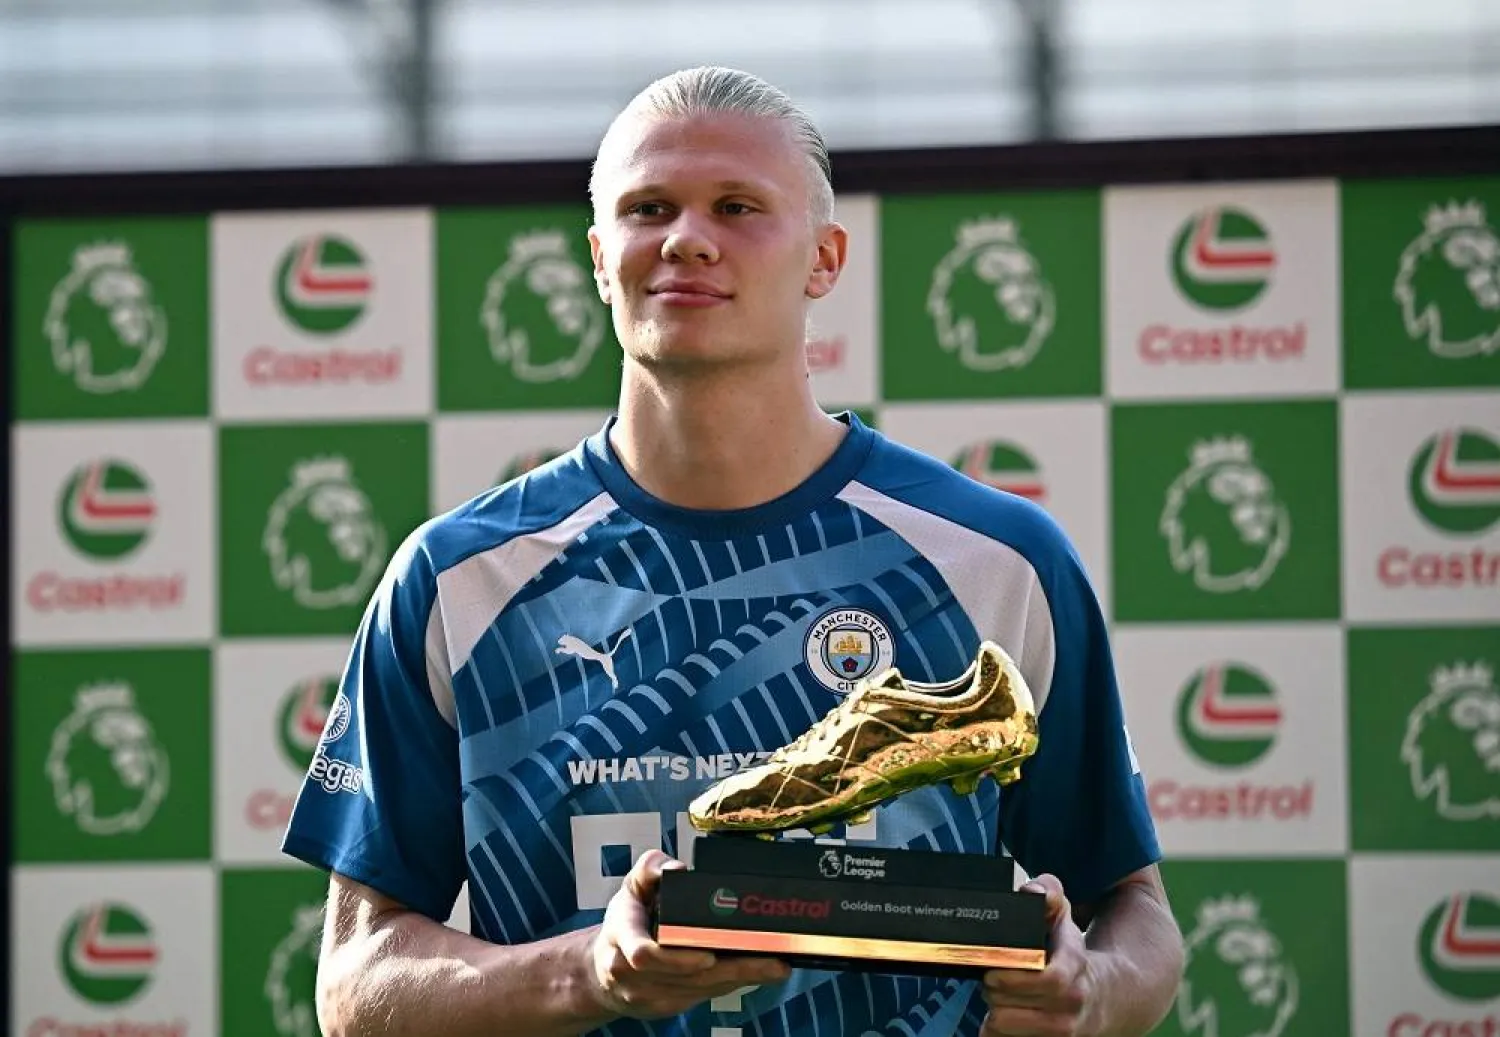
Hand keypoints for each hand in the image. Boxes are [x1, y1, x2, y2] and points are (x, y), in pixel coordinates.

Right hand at [588, 849, 790, 1020]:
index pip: (642, 953)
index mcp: (622, 935)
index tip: (709, 955)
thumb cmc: (625, 921)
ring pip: (700, 990)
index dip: (677, 959)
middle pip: (687, 976)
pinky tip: (754, 974)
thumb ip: (650, 868)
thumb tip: (677, 868)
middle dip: (732, 970)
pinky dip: (730, 985)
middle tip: (772, 962)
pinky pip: (703, 997)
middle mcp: (633, 972)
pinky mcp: (665, 1007)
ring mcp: (648, 995)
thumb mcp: (631, 886)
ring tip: (774, 966)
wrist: (603, 969)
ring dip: (739, 978)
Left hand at [980, 874, 1094, 1036]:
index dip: (1014, 979)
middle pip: (1016, 1007)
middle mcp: (1072, 1003)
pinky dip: (996, 1031)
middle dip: (993, 992)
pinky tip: (1001, 1016)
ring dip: (994, 1012)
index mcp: (1075, 967)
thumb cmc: (1072, 954)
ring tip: (997, 996)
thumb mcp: (1064, 918)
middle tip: (989, 980)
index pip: (1049, 981)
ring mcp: (1064, 1030)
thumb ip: (1048, 894)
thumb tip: (1030, 891)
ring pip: (1008, 1030)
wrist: (1106, 996)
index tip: (991, 972)